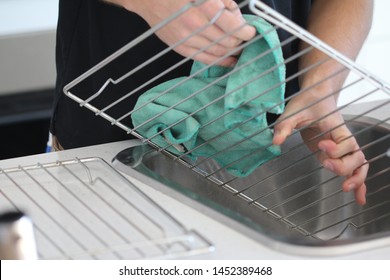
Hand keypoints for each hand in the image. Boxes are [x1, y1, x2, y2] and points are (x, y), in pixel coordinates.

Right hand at [126, 0, 255, 65]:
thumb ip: (224, 0)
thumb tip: (236, 16)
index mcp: (203, 7)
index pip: (232, 26)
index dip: (246, 31)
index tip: (251, 31)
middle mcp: (195, 25)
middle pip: (227, 41)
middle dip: (239, 40)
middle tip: (244, 37)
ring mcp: (187, 39)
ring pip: (218, 52)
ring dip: (232, 51)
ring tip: (239, 48)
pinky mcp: (180, 48)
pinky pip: (204, 59)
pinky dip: (220, 61)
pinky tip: (230, 60)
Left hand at [272, 89, 367, 204]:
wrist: (315, 96)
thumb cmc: (307, 102)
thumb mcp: (293, 112)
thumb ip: (285, 126)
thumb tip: (276, 142)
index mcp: (336, 126)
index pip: (345, 141)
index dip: (336, 148)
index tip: (321, 145)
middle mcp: (342, 138)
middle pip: (355, 156)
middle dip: (343, 165)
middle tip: (325, 163)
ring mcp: (340, 147)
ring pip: (358, 164)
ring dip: (355, 178)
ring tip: (345, 188)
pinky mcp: (334, 154)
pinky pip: (352, 169)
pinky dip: (357, 182)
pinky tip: (358, 198)